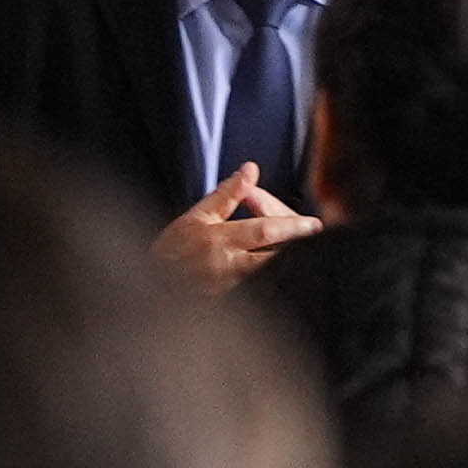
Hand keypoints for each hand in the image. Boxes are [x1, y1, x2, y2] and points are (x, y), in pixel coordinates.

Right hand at [154, 166, 319, 292]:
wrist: (154, 286)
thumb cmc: (172, 249)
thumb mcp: (198, 214)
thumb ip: (228, 193)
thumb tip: (250, 170)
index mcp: (220, 239)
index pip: (265, 231)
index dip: (292, 227)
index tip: (314, 224)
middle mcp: (229, 264)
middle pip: (274, 254)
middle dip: (296, 243)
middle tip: (313, 233)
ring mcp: (233, 284)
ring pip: (270, 269)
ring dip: (285, 257)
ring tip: (298, 245)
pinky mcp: (234, 297)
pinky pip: (261, 282)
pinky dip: (272, 270)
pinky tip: (277, 262)